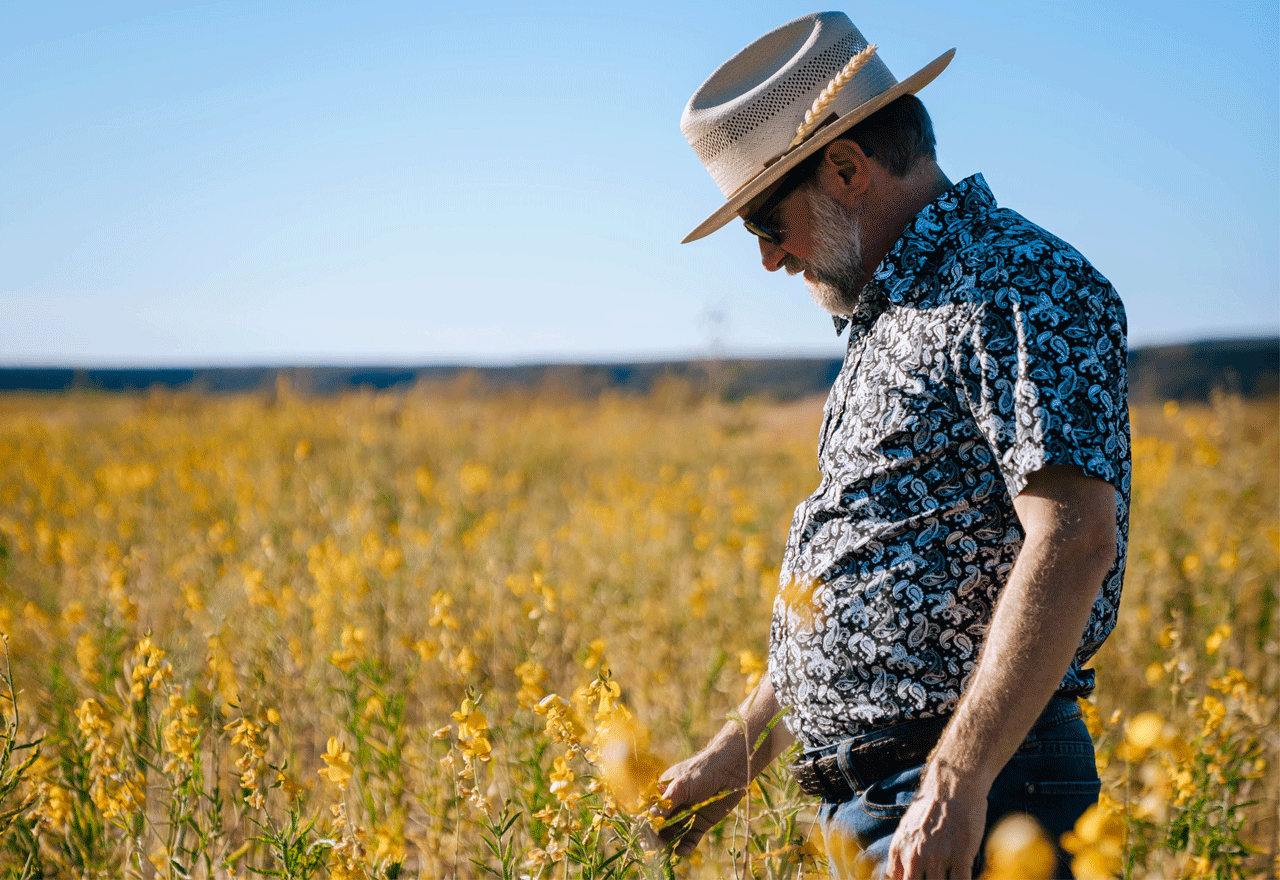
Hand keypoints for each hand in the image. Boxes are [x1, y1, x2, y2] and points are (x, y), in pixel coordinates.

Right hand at [651, 745, 746, 857]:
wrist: (731, 770)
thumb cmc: (702, 771)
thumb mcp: (681, 786)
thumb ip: (665, 804)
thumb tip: (647, 820)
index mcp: (663, 793)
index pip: (648, 812)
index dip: (644, 826)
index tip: (642, 839)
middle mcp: (672, 806)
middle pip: (658, 827)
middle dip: (653, 840)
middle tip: (652, 853)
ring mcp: (686, 816)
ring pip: (671, 835)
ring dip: (666, 845)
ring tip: (665, 854)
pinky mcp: (700, 824)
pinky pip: (689, 839)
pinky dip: (685, 847)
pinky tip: (681, 851)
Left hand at [887, 762, 987, 878]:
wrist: (952, 787)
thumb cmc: (930, 808)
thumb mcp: (905, 830)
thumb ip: (900, 855)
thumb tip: (896, 876)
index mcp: (899, 850)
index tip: (918, 879)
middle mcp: (915, 856)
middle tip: (935, 876)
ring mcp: (938, 858)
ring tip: (947, 876)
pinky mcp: (960, 856)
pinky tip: (964, 877)